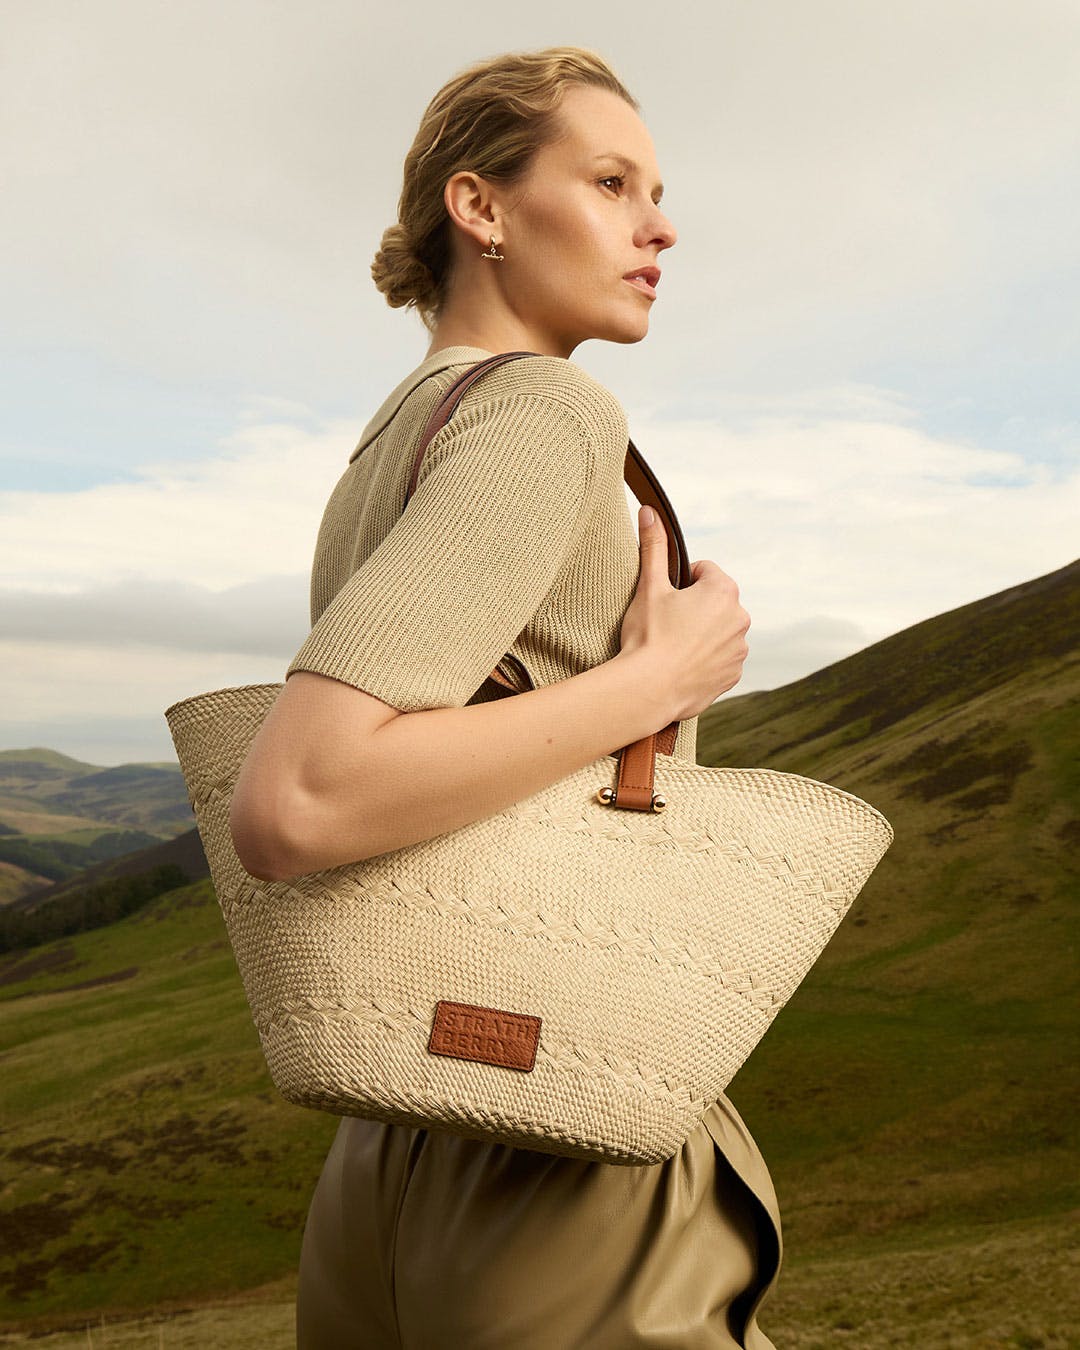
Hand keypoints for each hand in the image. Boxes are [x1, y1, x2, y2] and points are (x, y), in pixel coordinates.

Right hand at [618, 505, 750, 721]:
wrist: (647, 689)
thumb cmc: (647, 636)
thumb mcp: (649, 587)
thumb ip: (654, 546)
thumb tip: (650, 511)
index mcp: (724, 590)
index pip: (703, 571)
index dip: (680, 583)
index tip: (665, 599)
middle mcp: (740, 618)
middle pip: (714, 601)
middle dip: (694, 607)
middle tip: (666, 623)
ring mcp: (739, 649)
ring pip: (719, 630)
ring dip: (702, 633)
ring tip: (673, 647)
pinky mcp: (733, 675)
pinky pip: (721, 658)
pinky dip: (705, 659)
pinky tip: (682, 665)